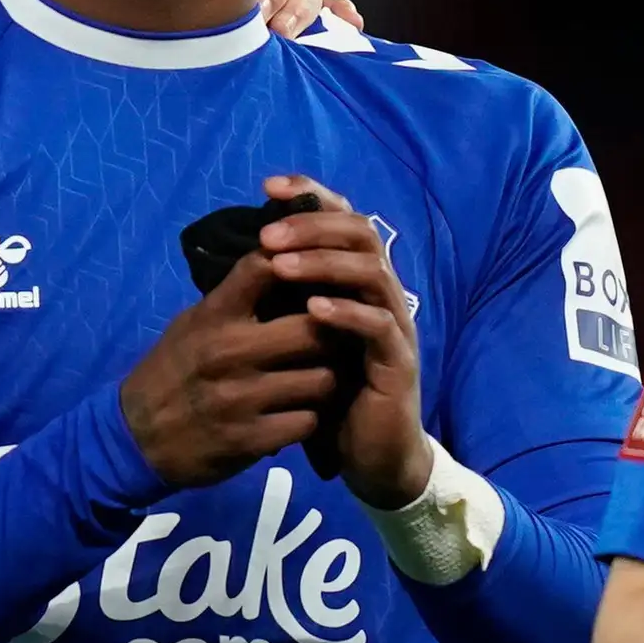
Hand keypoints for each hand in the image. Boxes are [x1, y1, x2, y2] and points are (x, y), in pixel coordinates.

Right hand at [120, 245, 343, 489]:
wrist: (137, 437)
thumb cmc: (172, 371)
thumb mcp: (193, 323)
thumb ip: (236, 297)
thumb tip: (287, 262)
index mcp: (213, 316)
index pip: (265, 267)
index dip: (302, 264)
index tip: (318, 276)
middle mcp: (228, 352)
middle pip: (313, 330)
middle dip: (331, 335)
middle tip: (334, 340)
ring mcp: (240, 398)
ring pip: (321, 380)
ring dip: (324, 381)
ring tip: (315, 381)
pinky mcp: (249, 440)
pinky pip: (307, 422)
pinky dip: (307, 419)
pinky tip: (296, 415)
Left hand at [254, 176, 429, 506]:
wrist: (369, 455)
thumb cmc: (330, 393)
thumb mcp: (301, 338)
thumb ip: (287, 298)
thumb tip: (245, 255)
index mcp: (356, 281)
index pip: (343, 220)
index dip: (311, 196)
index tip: (269, 187)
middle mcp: (381, 294)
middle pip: (362, 234)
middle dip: (313, 226)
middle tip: (268, 231)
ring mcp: (395, 326)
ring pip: (372, 273)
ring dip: (325, 263)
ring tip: (282, 264)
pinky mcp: (398, 363)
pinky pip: (378, 326)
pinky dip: (346, 313)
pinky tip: (313, 309)